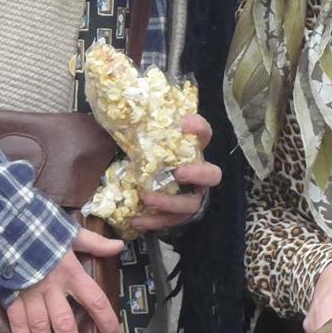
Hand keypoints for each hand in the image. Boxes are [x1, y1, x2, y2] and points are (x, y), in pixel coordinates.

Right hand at [3, 231, 123, 332]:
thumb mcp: (69, 232)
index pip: (95, 301)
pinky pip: (17, 322)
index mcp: (70, 272)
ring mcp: (29, 293)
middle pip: (65, 324)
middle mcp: (52, 288)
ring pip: (40, 328)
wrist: (1, 221)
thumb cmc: (38, 226)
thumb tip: (119, 246)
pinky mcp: (10, 294)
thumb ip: (94, 243)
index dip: (106, 322)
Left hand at [128, 115, 221, 233]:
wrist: (134, 182)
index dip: (199, 128)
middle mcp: (197, 174)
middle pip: (212, 175)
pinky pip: (171, 222)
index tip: (184, 123)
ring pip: (191, 204)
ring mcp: (190, 197)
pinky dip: (154, 221)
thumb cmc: (142, 157)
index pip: (204, 134)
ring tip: (148, 198)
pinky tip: (136, 220)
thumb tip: (119, 111)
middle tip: (179, 172)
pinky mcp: (177, 216)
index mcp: (190, 150)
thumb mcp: (139, 140)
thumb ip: (136, 129)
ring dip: (170, 202)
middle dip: (199, 174)